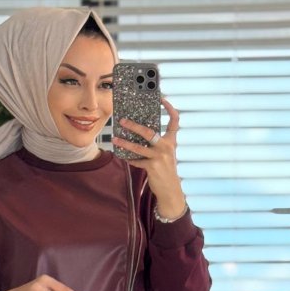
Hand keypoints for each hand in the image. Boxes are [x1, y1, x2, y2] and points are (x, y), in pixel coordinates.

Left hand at [112, 97, 185, 211]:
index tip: (163, 99)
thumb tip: (140, 133)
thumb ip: (157, 144)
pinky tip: (121, 155)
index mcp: (171, 142)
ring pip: (138, 147)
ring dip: (125, 143)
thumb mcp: (166, 154)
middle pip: (149, 132)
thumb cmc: (166, 170)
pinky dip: (128, 158)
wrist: (171, 190)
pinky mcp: (152, 167)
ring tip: (115, 139)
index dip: (170, 109)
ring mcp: (159, 157)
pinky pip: (136, 161)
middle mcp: (166, 147)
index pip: (175, 122)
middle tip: (122, 121)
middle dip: (134, 126)